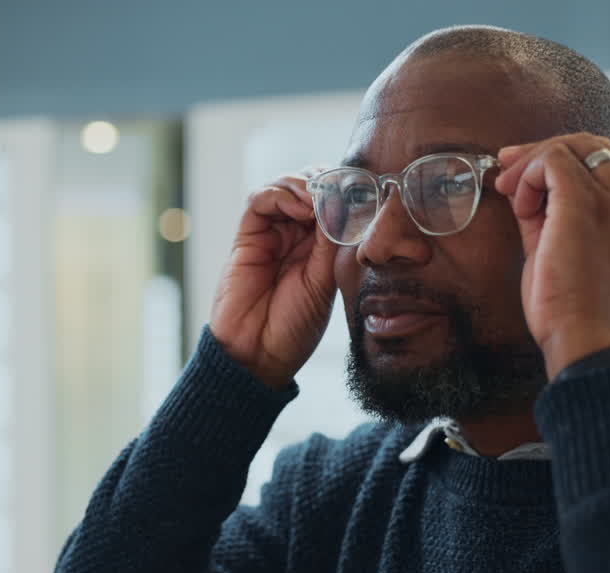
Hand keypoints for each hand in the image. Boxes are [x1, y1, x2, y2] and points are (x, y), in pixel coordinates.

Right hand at [209, 170, 339, 388]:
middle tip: (340, 188)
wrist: (258, 353)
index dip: (344, 189)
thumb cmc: (294, 326)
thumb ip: (332, 241)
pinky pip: (259, 200)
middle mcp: (295, 235)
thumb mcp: (326, 280)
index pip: (332, 201)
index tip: (362, 189)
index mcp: (320, 247)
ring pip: (285, 186)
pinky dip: (279, 193)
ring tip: (318, 200)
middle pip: (309, 186)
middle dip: (325, 181)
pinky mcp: (247, 237)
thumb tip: (343, 202)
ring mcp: (271, 234)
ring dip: (303, 184)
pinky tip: (299, 207)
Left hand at [494, 134, 609, 378]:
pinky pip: (554, 161)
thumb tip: (524, 188)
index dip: (563, 160)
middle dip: (543, 152)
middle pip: (592, 146)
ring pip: (572, 147)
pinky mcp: (586, 206)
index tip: (524, 174)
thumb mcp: (569, 256)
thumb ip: (553, 219)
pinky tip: (519, 206)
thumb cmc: (575, 313)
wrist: (587, 342)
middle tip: (506, 171)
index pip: (607, 163)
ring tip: (509, 193)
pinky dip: (528, 175)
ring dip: (531, 165)